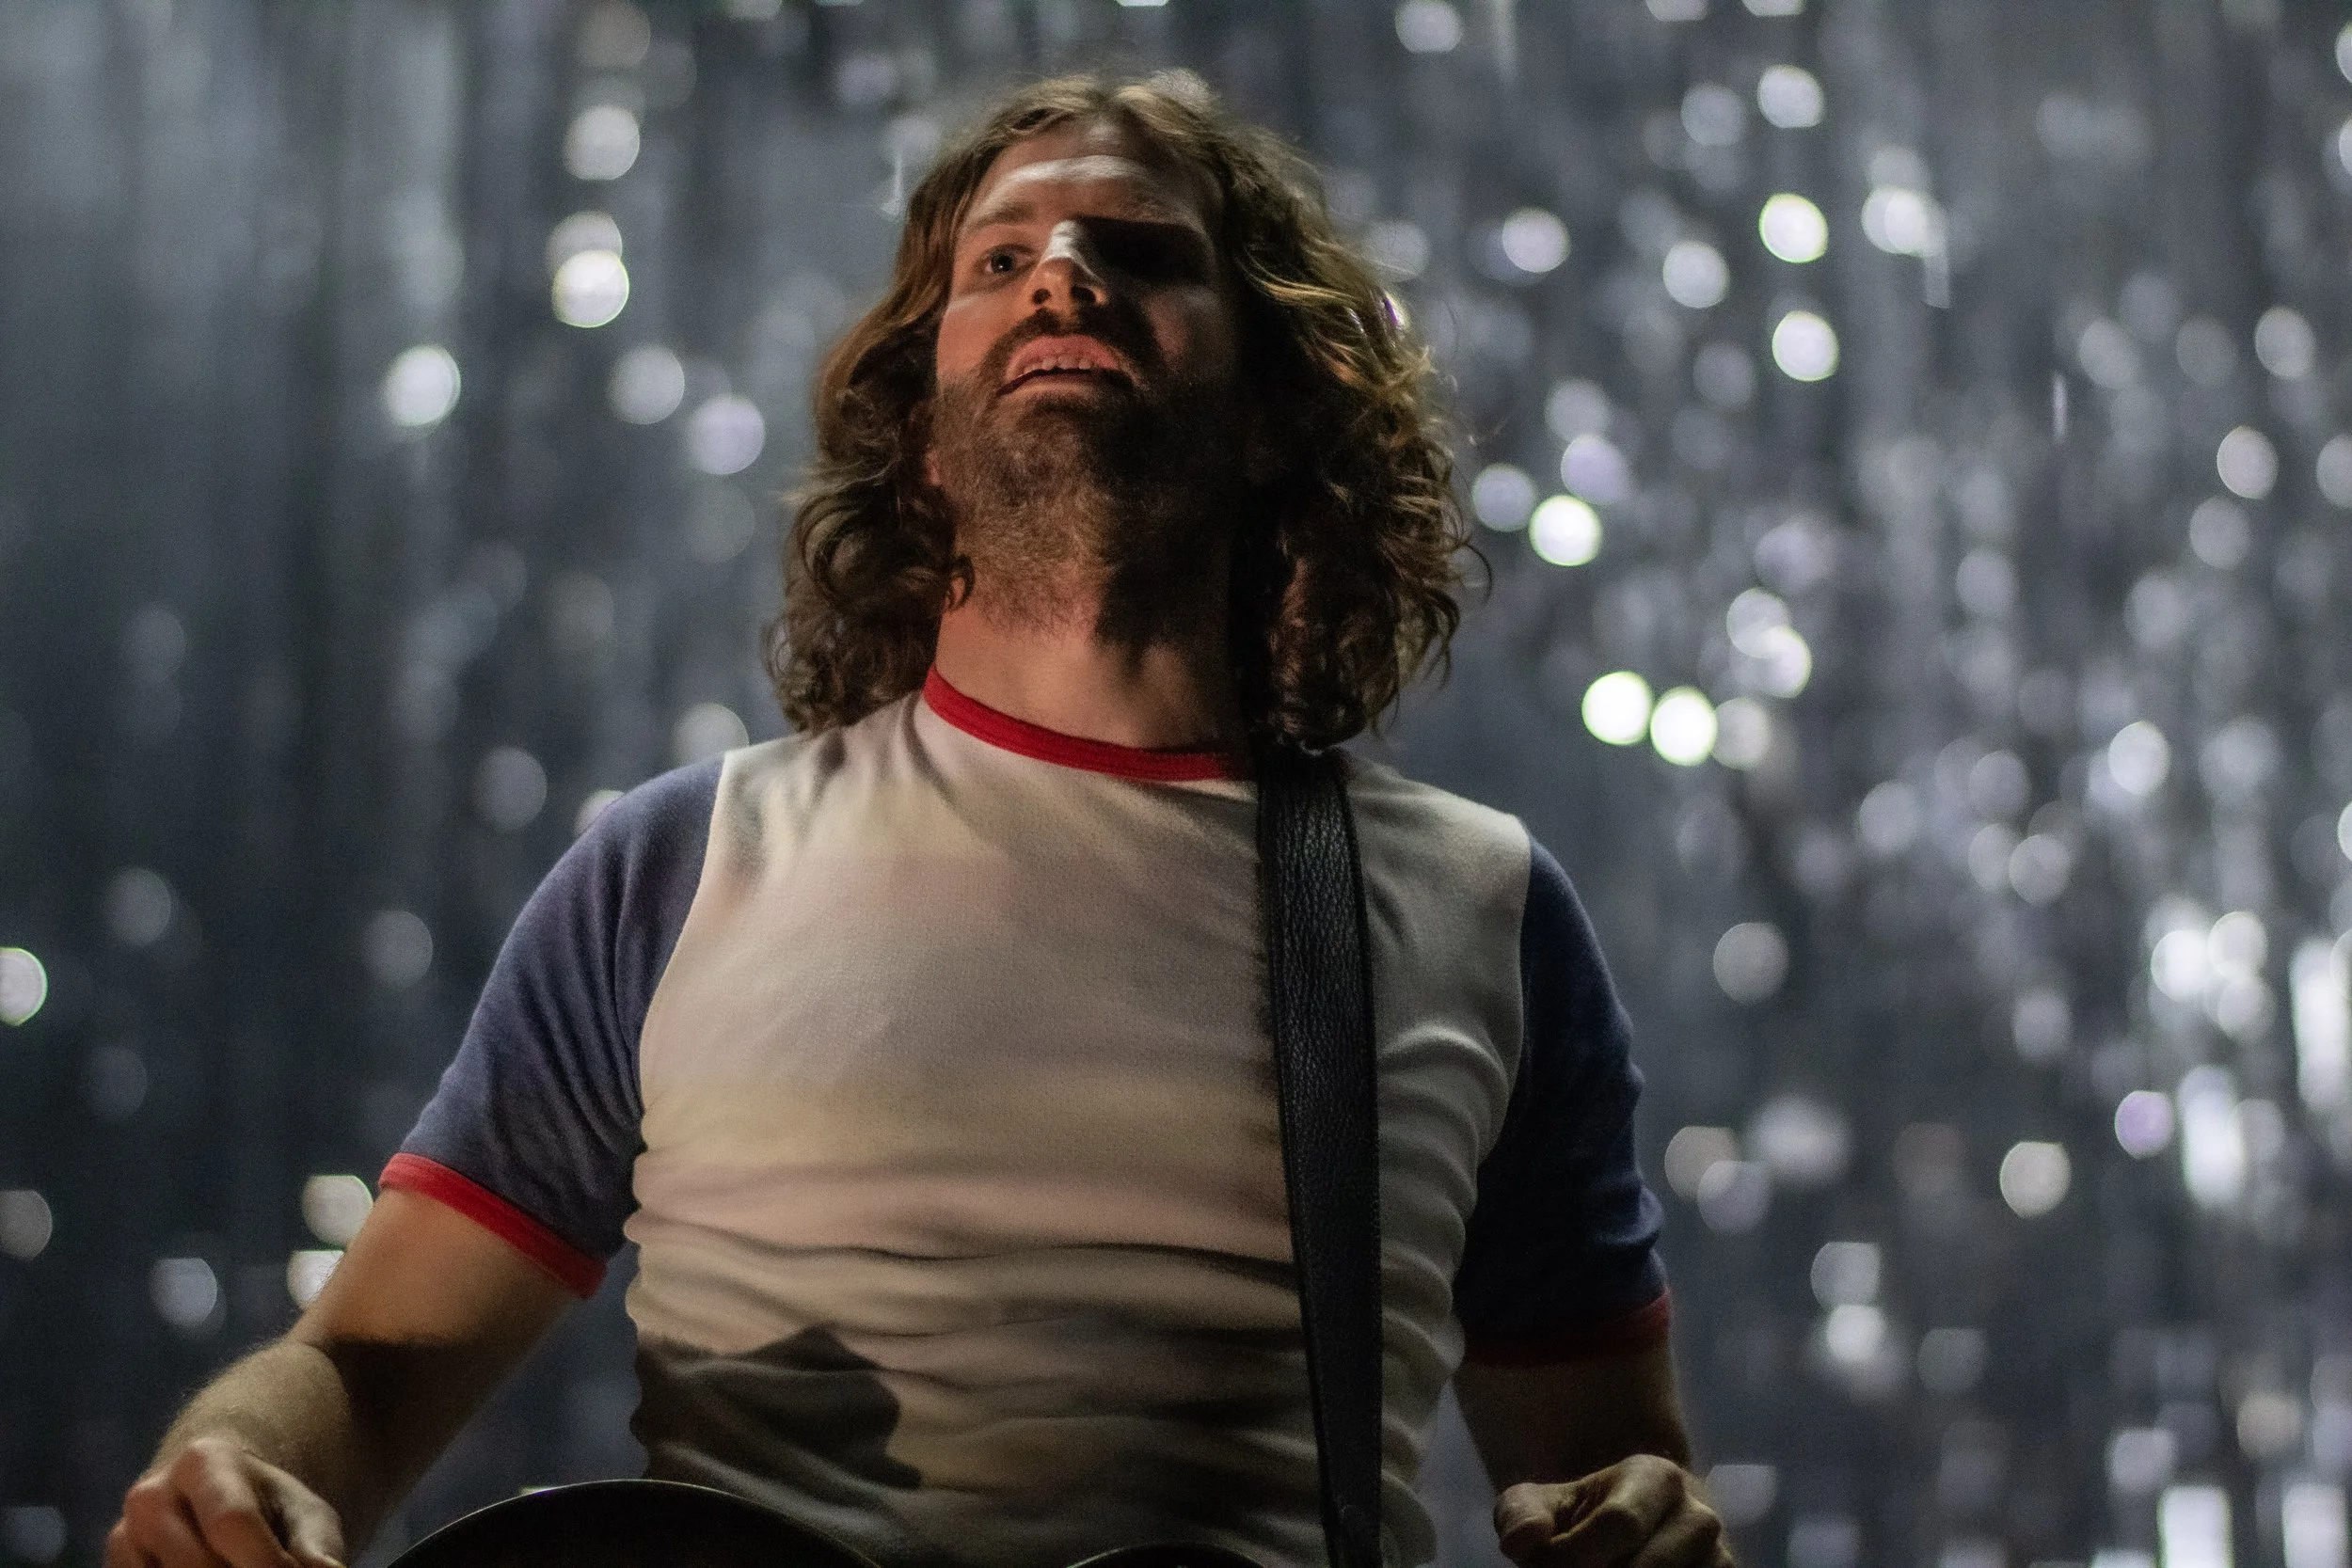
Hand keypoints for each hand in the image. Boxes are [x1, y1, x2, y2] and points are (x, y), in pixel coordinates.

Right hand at [107, 1436, 346, 1567]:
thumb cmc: (270, 1508)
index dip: (266, 1563)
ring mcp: (123, 1539)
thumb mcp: (305, 1515)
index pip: (233, 1522)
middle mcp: (150, 1497)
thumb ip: (316, 1547)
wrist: (212, 1502)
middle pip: (197, 1564)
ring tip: (251, 1565)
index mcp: (204, 1462)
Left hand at [1495, 1453, 1730, 1567]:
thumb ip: (1521, 1516)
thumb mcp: (1537, 1504)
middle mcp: (1699, 1517)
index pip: (1619, 1523)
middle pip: (1647, 1567)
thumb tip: (1522, 1542)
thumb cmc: (1575, 1516)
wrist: (1622, 1531)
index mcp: (1656, 1477)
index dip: (1573, 1556)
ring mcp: (1718, 1559)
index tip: (1538, 1567)